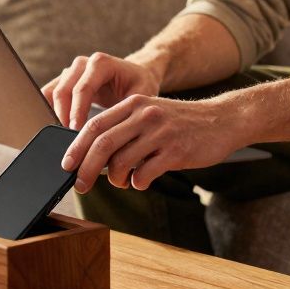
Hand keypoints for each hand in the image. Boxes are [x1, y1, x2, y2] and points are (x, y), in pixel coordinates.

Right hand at [41, 52, 159, 130]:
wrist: (134, 75)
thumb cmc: (139, 85)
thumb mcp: (142, 94)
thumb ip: (128, 109)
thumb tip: (116, 132)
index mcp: (101, 64)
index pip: (83, 88)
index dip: (77, 111)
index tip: (76, 131)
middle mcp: (82, 64)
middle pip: (63, 91)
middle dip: (63, 116)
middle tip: (67, 140)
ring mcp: (71, 71)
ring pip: (52, 92)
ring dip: (54, 115)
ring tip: (61, 136)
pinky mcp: (64, 80)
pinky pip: (48, 94)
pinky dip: (48, 110)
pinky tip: (55, 128)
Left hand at [61, 94, 244, 193]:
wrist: (222, 121)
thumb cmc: (181, 124)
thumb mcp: (150, 116)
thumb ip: (125, 129)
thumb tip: (93, 157)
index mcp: (134, 104)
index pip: (95, 125)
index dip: (76, 146)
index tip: (66, 164)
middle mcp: (144, 114)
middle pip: (103, 143)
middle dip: (86, 168)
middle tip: (80, 184)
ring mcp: (161, 132)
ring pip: (122, 160)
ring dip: (115, 179)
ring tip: (122, 182)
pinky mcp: (176, 150)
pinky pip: (145, 172)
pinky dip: (137, 182)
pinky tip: (142, 181)